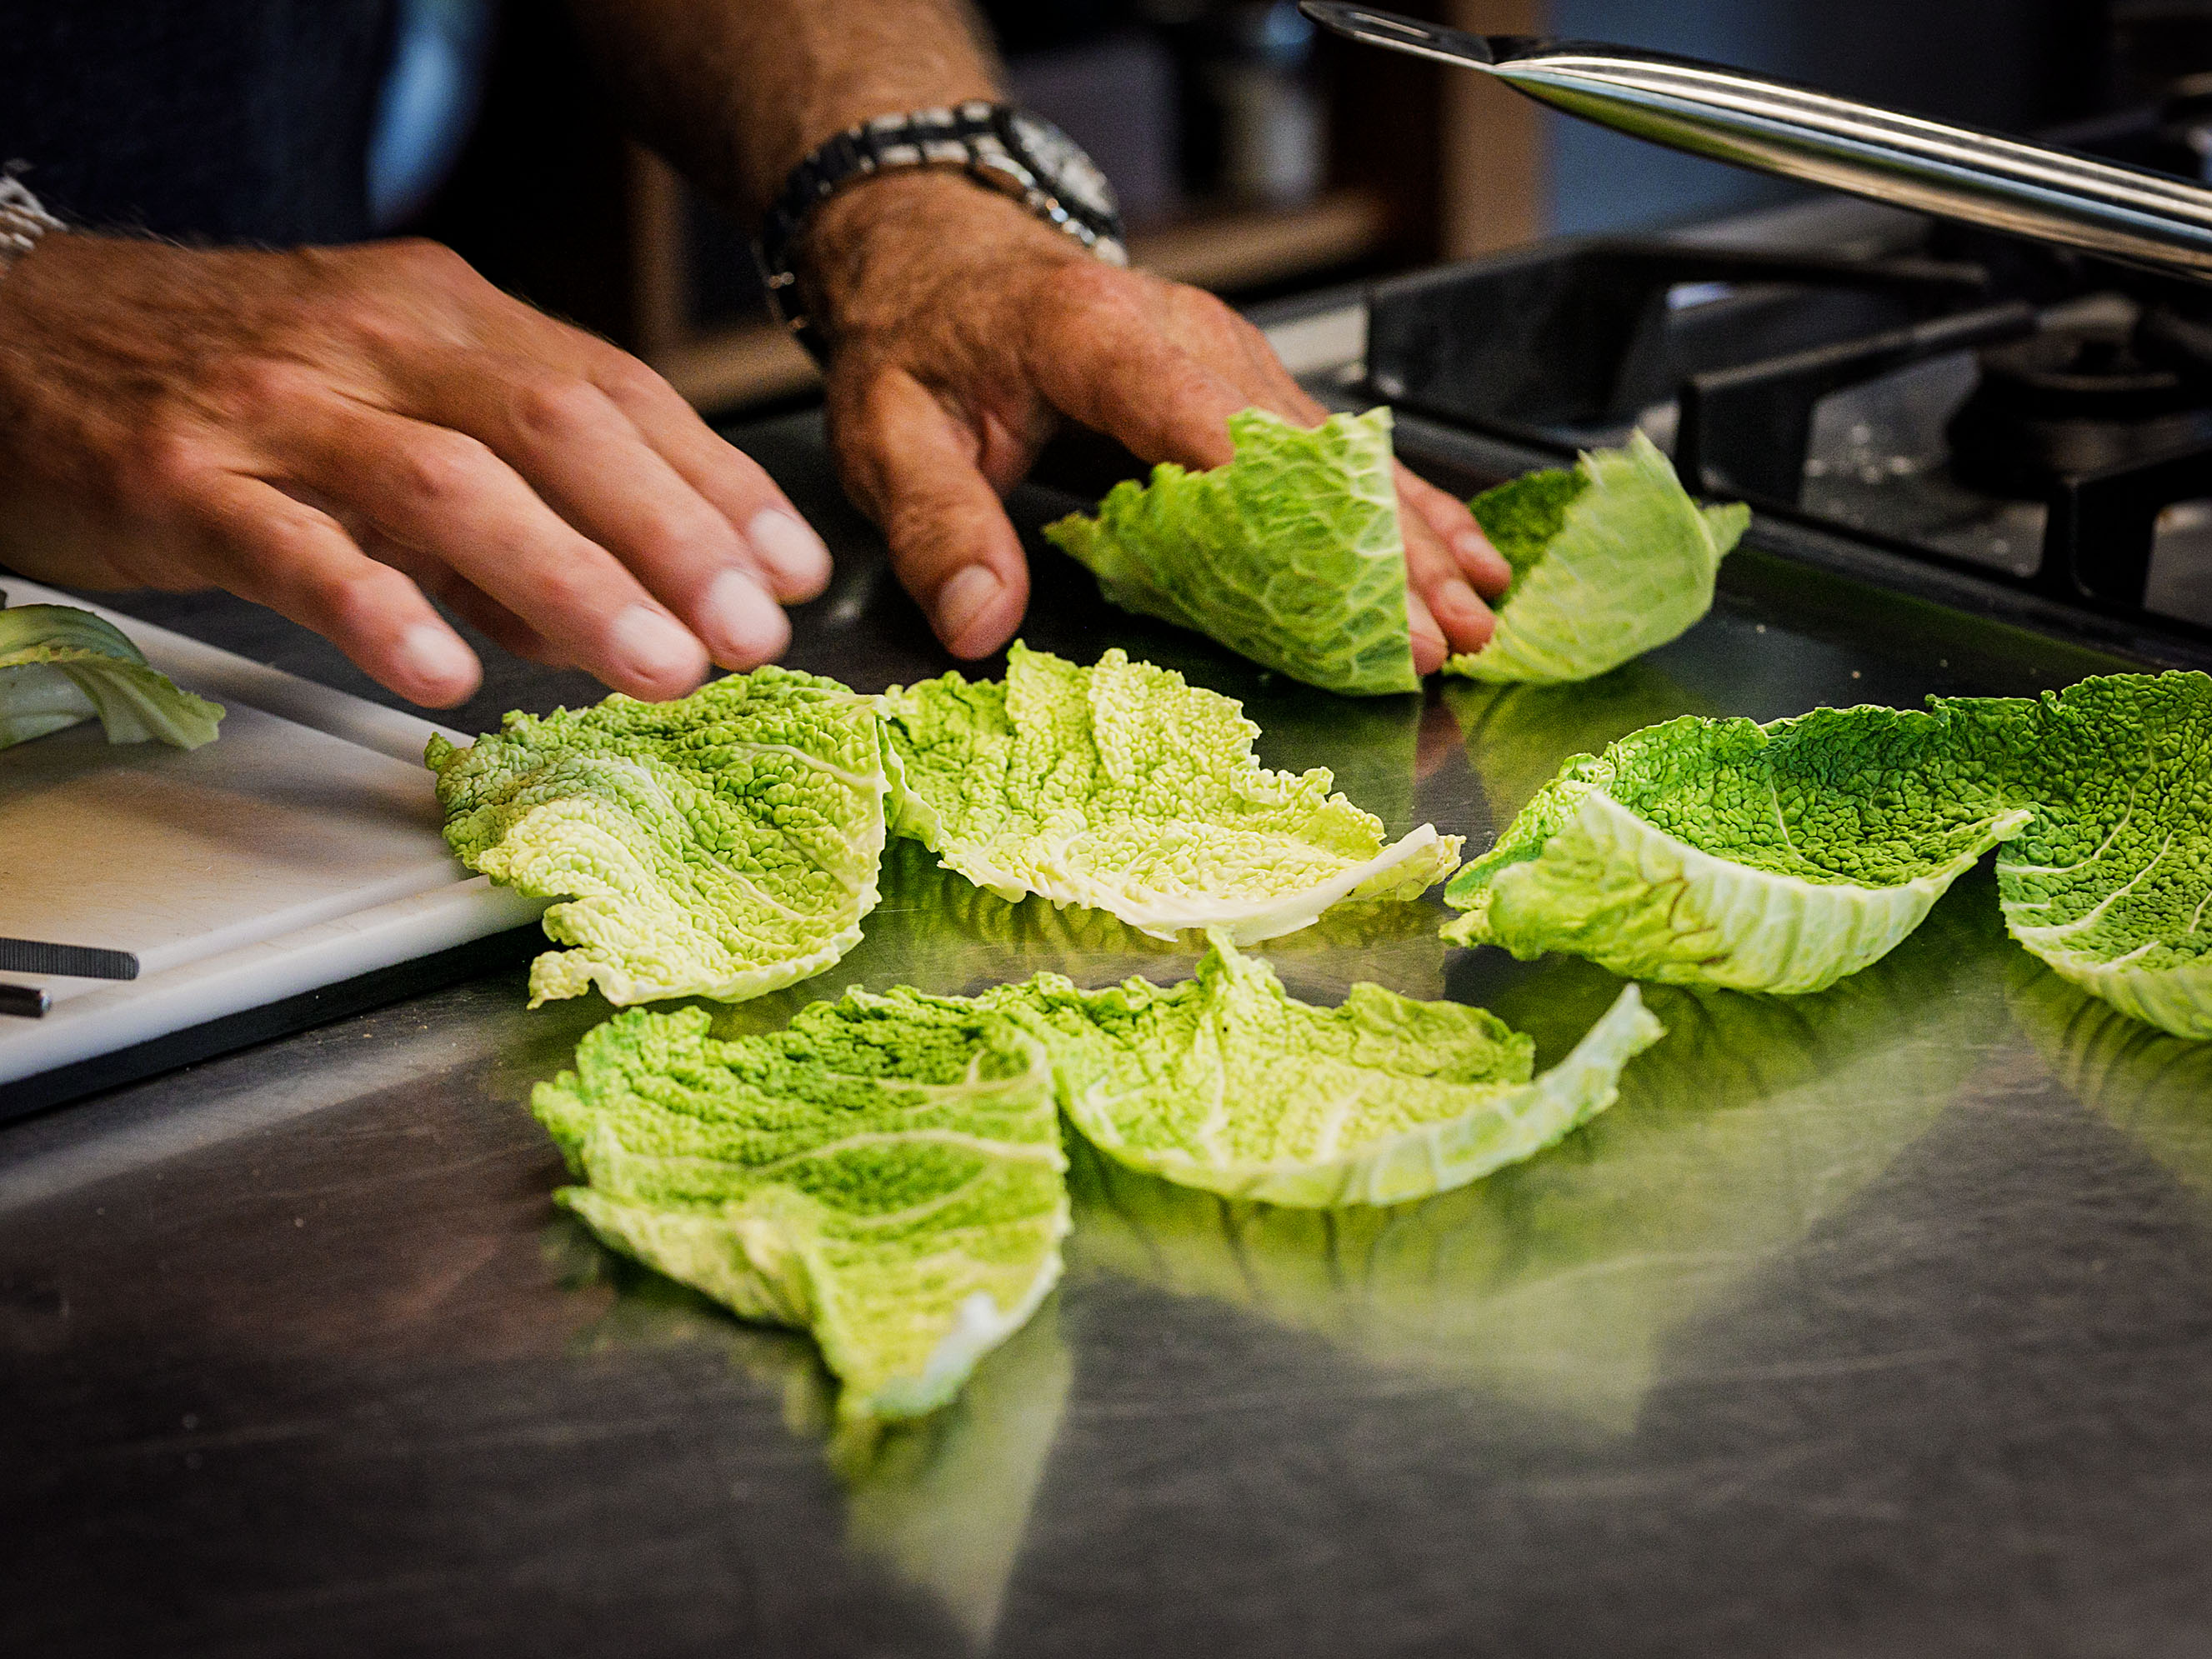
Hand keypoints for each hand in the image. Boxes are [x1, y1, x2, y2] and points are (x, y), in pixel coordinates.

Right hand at [0, 232, 833, 706]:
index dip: (716, 484)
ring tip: (657, 667)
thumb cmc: (240, 378)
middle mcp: (379, 344)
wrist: (23, 333)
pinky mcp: (186, 478)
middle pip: (558, 429)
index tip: (791, 570)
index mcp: (449, 317)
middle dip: (674, 538)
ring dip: (573, 582)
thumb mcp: (395, 401)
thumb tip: (629, 603)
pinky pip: (298, 548)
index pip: (617, 391)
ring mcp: (282, 408)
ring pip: (453, 487)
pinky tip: (449, 674)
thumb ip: (512, 499)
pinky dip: (382, 610)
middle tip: (750, 634)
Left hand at [806, 172, 1510, 672]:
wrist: (940, 253)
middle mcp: (1189, 336)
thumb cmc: (921, 341)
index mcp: (1098, 338)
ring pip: (1341, 453)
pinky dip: (1404, 506)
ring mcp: (1230, 356)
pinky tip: (1466, 555)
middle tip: (1438, 643)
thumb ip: (936, 526)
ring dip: (1415, 539)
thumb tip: (978, 623)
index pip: (1204, 425)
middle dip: (1382, 553)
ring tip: (1479, 619)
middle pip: (1304, 451)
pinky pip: (1337, 450)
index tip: (1345, 590)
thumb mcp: (890, 435)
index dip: (1285, 516)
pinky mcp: (1248, 382)